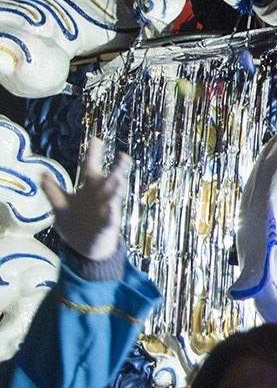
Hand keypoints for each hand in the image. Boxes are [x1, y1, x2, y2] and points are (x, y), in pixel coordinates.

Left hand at [42, 137, 128, 262]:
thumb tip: (42, 173)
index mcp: (89, 188)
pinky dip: (111, 214)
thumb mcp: (60, 205)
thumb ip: (51, 190)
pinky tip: (110, 209)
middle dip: (118, 168)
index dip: (94, 153)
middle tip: (123, 156)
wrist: (85, 248)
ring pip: (114, 197)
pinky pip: (110, 219)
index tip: (97, 139)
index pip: (91, 166)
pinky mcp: (106, 226)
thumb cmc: (75, 224)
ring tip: (120, 180)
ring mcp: (105, 210)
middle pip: (110, 178)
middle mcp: (100, 195)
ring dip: (118, 189)